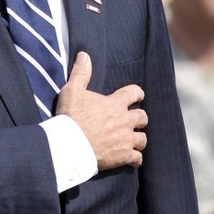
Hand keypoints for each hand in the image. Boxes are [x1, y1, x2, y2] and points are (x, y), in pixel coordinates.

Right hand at [56, 51, 147, 169]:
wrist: (70, 144)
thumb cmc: (71, 117)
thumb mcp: (72, 91)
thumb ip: (81, 73)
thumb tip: (84, 55)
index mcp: (115, 104)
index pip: (134, 93)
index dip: (136, 93)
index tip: (136, 95)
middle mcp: (124, 120)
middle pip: (143, 117)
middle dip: (138, 118)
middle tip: (131, 120)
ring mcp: (126, 139)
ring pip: (143, 139)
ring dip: (138, 138)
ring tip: (131, 140)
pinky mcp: (124, 156)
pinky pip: (137, 158)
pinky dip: (135, 158)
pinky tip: (131, 159)